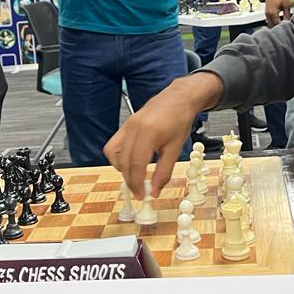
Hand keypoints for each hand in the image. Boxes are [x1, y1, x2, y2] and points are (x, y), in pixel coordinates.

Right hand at [104, 72, 222, 198]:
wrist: (178, 98)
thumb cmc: (179, 119)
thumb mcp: (176, 148)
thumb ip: (164, 172)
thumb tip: (155, 191)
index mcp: (148, 133)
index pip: (136, 165)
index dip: (137, 183)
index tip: (142, 195)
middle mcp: (133, 127)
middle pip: (123, 161)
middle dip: (129, 180)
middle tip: (139, 191)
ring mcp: (127, 124)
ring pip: (113, 153)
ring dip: (121, 169)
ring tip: (135, 177)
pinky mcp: (126, 124)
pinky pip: (114, 144)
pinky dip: (119, 157)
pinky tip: (131, 163)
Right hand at [264, 0, 293, 26]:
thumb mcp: (287, 5)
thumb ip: (288, 15)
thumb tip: (290, 23)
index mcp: (272, 14)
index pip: (277, 26)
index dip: (283, 28)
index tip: (289, 29)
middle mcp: (267, 14)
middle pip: (272, 25)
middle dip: (279, 27)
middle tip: (287, 28)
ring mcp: (267, 11)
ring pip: (271, 22)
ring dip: (277, 23)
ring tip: (285, 23)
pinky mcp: (268, 8)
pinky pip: (271, 17)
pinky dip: (276, 19)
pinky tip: (282, 17)